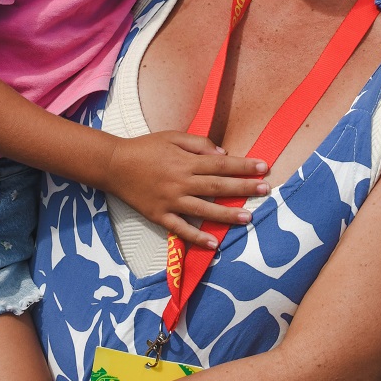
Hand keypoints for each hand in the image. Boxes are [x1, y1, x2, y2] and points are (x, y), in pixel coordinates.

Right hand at [105, 132, 269, 247]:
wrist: (114, 165)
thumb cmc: (146, 147)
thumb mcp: (172, 136)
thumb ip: (198, 143)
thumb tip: (222, 155)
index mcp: (185, 161)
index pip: (220, 164)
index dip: (243, 166)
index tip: (263, 167)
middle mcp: (180, 182)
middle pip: (217, 186)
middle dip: (243, 188)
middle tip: (265, 191)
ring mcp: (170, 201)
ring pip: (203, 210)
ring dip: (227, 215)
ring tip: (248, 218)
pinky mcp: (159, 216)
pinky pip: (181, 229)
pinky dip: (197, 238)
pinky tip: (214, 243)